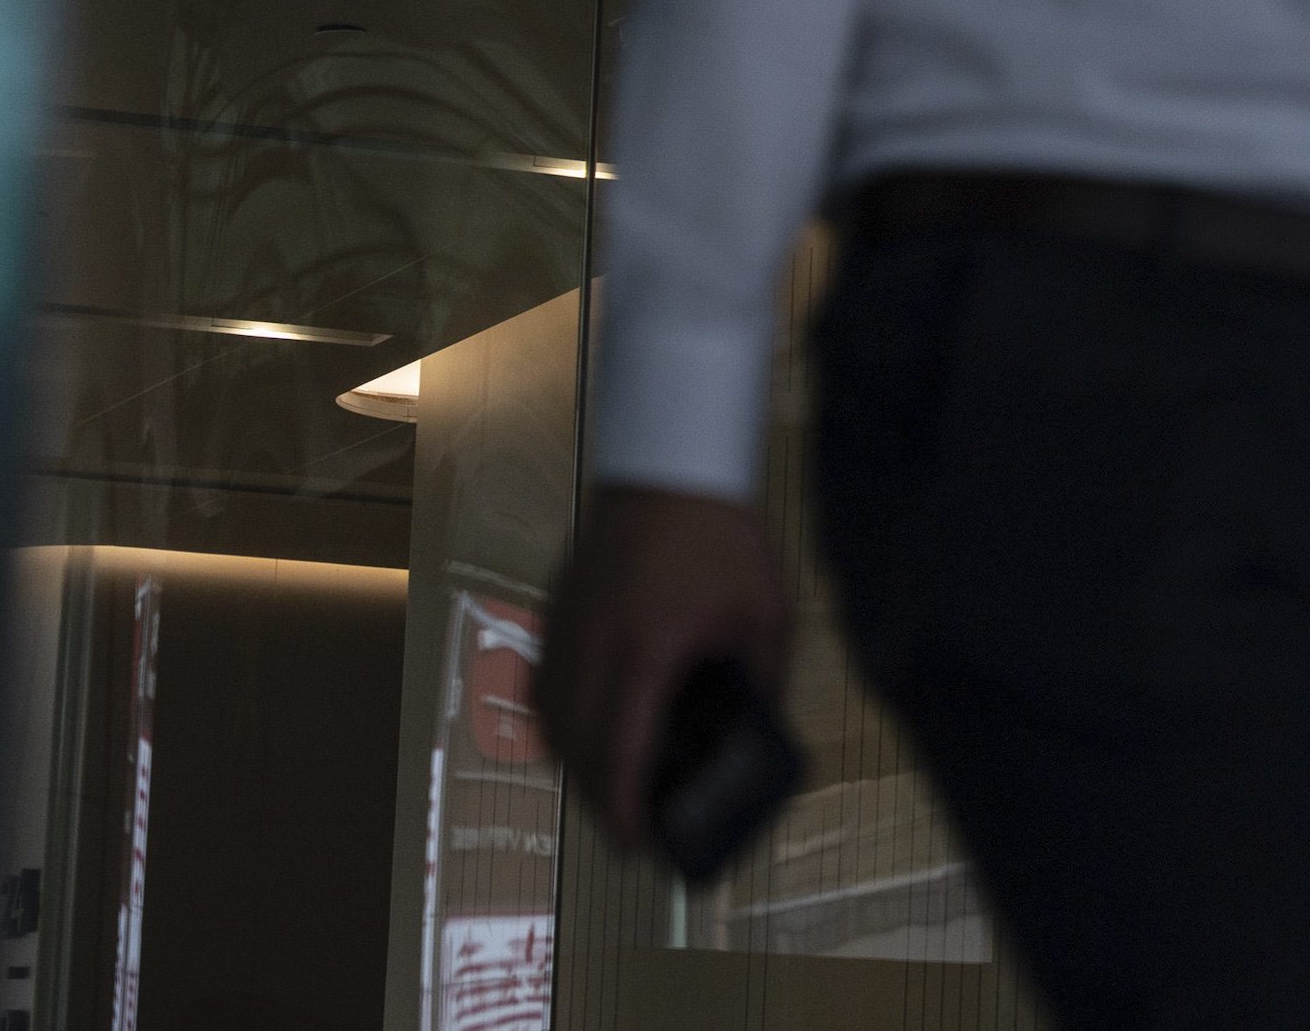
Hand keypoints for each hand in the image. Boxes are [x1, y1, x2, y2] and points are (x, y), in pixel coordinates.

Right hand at [537, 485, 792, 854]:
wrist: (672, 466)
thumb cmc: (723, 537)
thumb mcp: (765, 613)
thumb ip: (761, 679)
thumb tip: (758, 733)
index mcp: (649, 651)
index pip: (623, 749)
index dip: (624, 807)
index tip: (634, 844)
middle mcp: (595, 647)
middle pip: (580, 748)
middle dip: (600, 799)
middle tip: (627, 827)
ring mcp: (567, 629)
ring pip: (552, 721)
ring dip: (577, 763)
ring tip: (612, 785)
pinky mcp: (557, 613)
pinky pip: (544, 686)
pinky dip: (560, 721)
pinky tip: (590, 728)